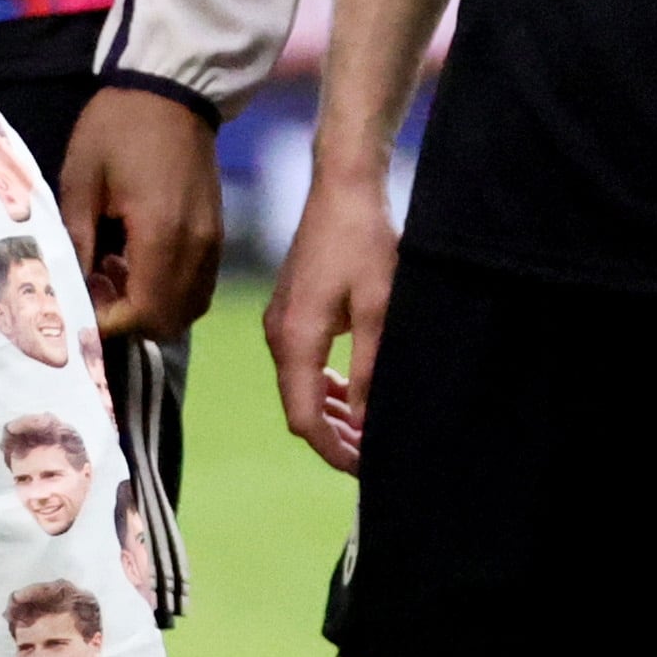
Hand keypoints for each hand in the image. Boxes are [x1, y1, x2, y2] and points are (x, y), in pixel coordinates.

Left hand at [62, 84, 222, 339]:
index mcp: (161, 233)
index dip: (110, 323)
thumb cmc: (117, 130)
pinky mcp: (218, 235)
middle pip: (169, 320)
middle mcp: (196, 247)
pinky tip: (140, 263)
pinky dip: (169, 292)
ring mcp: (213, 243)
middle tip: (96, 290)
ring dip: (151, 307)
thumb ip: (76, 242)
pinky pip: (198, 286)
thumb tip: (68, 291)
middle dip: (129, 320)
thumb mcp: (81, 181)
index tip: (81, 306)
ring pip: (188, 309)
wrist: (171, 91)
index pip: (144, 312)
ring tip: (116, 276)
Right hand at [262, 164, 397, 475]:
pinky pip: (302, 365)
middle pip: (299, 408)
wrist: (342, 188)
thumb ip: (371, 370)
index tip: (369, 468)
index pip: (304, 419)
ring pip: (301, 388)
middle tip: (376, 456)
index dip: (335, 451)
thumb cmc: (365, 242)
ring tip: (370, 431)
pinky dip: (326, 387)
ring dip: (333, 414)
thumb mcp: (378, 310)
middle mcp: (278, 337)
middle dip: (336, 439)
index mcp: (295, 340)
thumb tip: (369, 423)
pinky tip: (354, 392)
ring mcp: (279, 323)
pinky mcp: (290, 311)